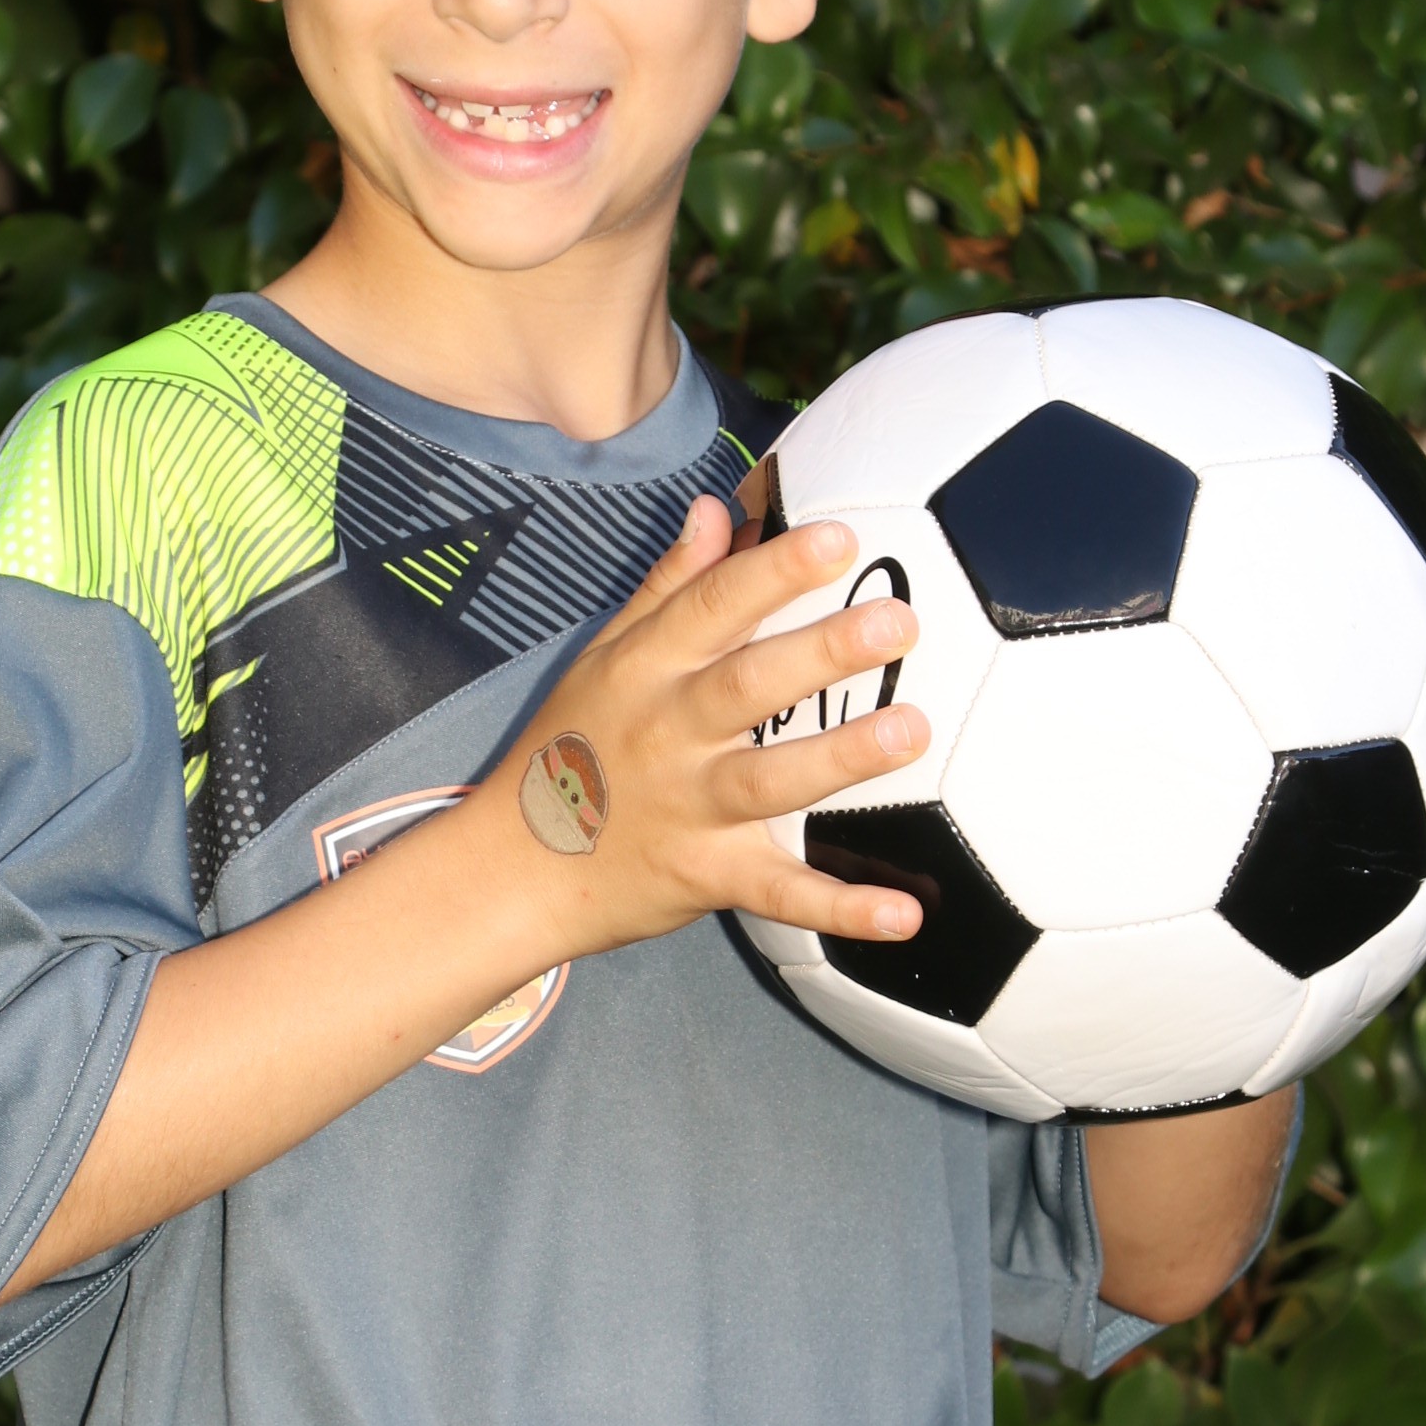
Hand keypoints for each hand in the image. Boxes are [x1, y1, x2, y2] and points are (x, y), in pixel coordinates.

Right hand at [489, 493, 930, 960]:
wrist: (513, 868)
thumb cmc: (572, 748)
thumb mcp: (606, 655)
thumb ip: (670, 586)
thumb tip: (718, 510)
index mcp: (647, 670)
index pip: (713, 607)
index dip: (775, 571)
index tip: (839, 540)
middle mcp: (669, 734)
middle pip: (749, 686)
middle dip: (823, 652)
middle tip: (897, 622)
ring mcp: (691, 809)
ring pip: (771, 781)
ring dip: (842, 757)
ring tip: (912, 729)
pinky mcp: (710, 876)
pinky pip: (781, 894)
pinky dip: (843, 910)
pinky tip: (907, 916)